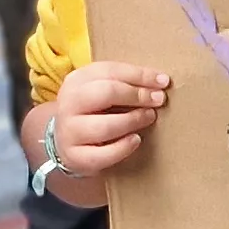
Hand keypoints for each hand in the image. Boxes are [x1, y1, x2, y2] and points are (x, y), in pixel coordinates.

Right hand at [34, 62, 169, 202]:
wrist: (65, 142)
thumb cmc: (92, 112)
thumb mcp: (100, 90)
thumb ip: (123, 84)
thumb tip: (159, 82)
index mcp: (77, 81)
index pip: (110, 71)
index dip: (140, 75)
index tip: (163, 81)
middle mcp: (69, 103)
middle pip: (106, 93)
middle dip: (137, 95)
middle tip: (158, 99)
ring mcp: (69, 131)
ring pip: (105, 126)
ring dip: (133, 121)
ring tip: (149, 117)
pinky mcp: (74, 156)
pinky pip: (102, 154)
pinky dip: (123, 147)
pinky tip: (136, 140)